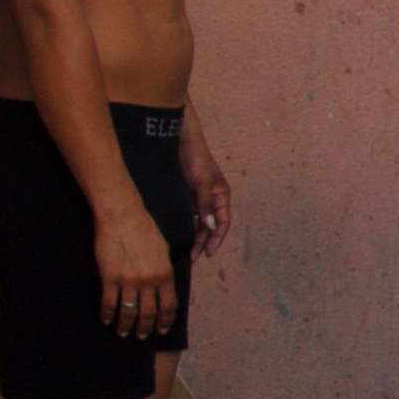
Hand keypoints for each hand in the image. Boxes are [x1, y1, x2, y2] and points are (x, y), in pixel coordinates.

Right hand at [95, 205, 180, 335]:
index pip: (169, 306)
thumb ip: (164, 269)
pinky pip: (109, 303)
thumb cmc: (144, 228)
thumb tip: (165, 284)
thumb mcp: (164, 249)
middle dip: (145, 329)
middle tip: (142, 336)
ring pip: (129, 313)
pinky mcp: (110, 278)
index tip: (162, 330)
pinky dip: (108, 315)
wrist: (122, 216)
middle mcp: (149, 281)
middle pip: (149, 314)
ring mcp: (129, 281)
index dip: (165, 321)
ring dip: (126, 326)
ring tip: (124, 332)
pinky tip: (107, 320)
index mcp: (165, 273)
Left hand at [181, 116, 232, 261]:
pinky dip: (183, 226)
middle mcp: (211, 199)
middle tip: (190, 258)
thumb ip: (204, 205)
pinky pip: (186, 215)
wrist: (179, 140)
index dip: (217, 239)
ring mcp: (198, 198)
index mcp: (221, 196)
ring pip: (197, 223)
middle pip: (209, 226)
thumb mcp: (202, 183)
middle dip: (202, 242)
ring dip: (192, 236)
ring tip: (183, 251)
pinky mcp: (185, 196)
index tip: (207, 253)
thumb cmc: (196, 158)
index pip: (223, 223)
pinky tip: (175, 235)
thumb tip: (209, 227)